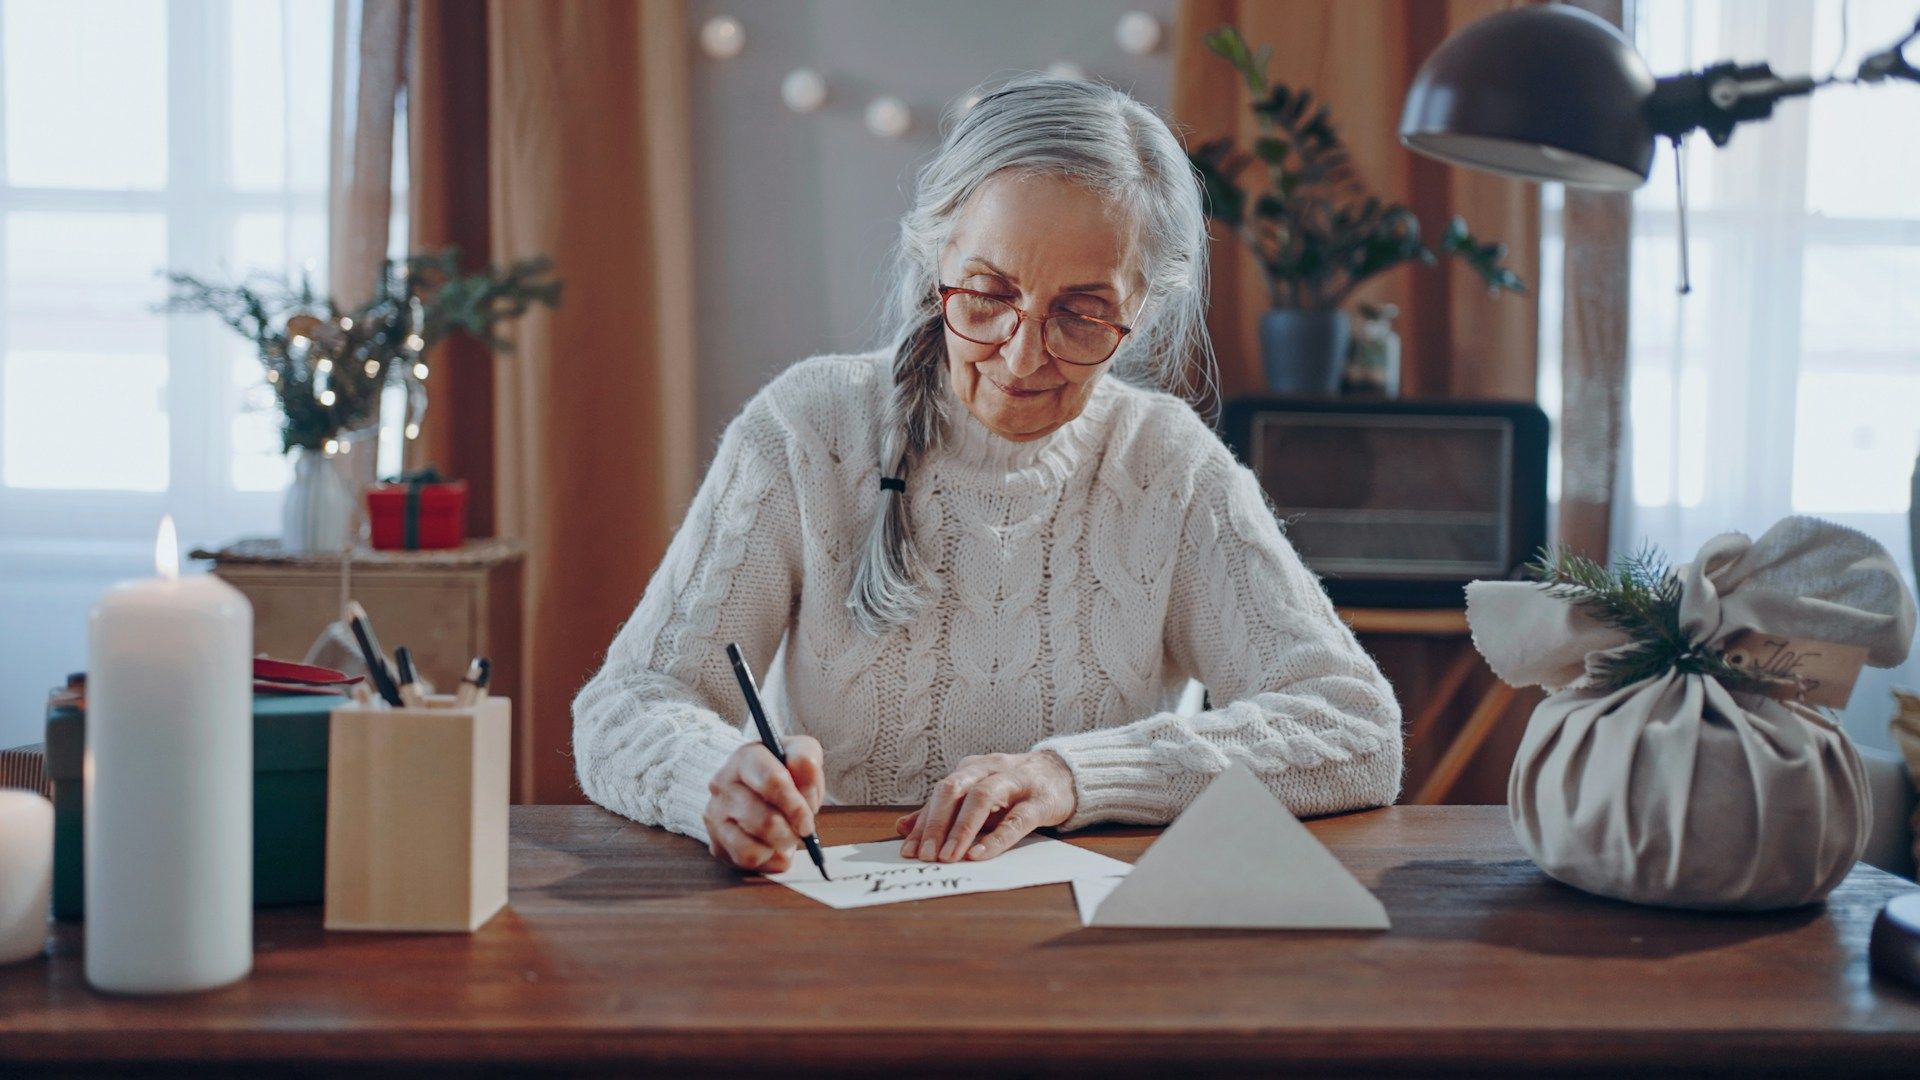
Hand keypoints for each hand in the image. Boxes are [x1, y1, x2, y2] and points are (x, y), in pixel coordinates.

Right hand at [703, 736, 823, 872]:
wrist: (758, 787)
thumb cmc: (784, 770)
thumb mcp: (800, 753)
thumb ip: (807, 760)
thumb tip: (806, 783)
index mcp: (745, 757)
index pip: (772, 782)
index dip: (796, 806)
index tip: (808, 821)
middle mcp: (723, 784)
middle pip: (765, 821)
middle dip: (791, 831)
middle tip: (802, 830)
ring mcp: (715, 814)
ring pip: (753, 846)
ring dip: (779, 846)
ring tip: (786, 835)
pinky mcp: (716, 841)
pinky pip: (747, 860)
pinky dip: (768, 858)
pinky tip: (772, 845)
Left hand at [896, 751, 1076, 862]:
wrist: (1064, 775)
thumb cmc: (1013, 789)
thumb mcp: (976, 796)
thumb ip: (942, 812)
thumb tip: (901, 828)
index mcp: (971, 769)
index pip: (940, 795)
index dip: (922, 823)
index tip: (907, 850)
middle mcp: (990, 769)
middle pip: (955, 789)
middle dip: (937, 823)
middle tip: (925, 855)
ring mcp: (1016, 782)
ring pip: (984, 798)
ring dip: (962, 828)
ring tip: (948, 857)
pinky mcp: (1040, 800)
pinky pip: (1016, 819)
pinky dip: (996, 838)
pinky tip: (979, 854)